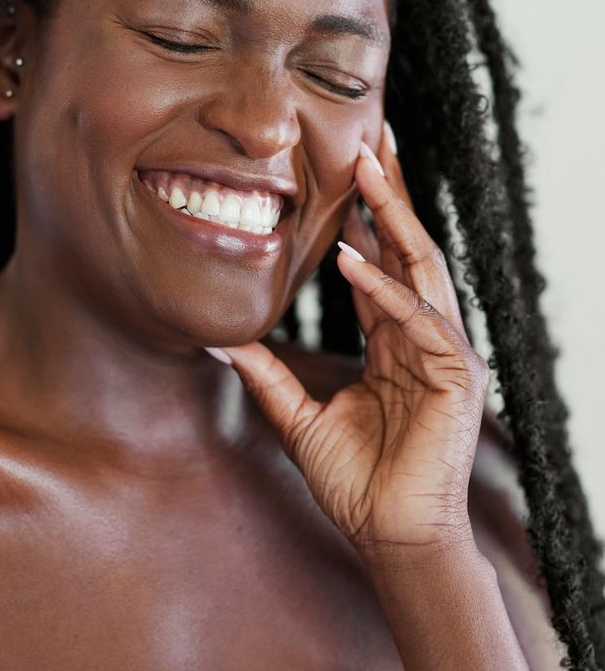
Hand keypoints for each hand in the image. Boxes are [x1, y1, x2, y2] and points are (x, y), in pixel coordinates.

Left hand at [212, 123, 489, 567]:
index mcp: (392, 340)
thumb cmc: (354, 481)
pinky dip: (386, 290)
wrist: (388, 534)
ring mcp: (445, 352)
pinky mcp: (456, 375)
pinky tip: (353, 261)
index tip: (341, 168)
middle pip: (408, 247)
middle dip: (389, 191)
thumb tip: (215, 337)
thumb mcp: (298, 417)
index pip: (381, 262)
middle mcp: (422, 335)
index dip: (363, 216)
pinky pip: (419, 321)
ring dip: (393, 216)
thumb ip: (265, 374)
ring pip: (421, 266)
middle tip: (368, 136)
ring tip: (365, 167)